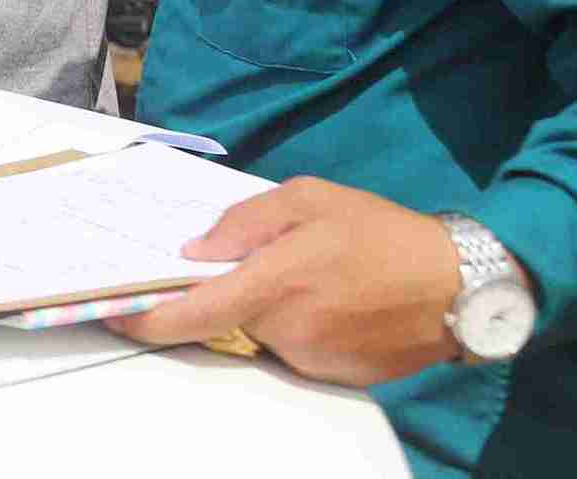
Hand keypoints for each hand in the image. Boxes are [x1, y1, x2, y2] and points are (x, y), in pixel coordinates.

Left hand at [110, 176, 466, 384]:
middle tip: (269, 260)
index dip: (144, 318)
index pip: (189, 314)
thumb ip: (244, 222)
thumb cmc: (382, 233)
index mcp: (274, 285)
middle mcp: (287, 332)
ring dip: (270, 306)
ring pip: (263, 332)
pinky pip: (296, 348)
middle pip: (228, 317)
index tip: (113, 311)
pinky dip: (301, 324)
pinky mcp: (336, 376)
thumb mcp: (309, 199)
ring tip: (317, 274)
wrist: (463, 285)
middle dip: (230, 290)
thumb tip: (196, 250)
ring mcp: (313, 361)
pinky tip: (336, 299)